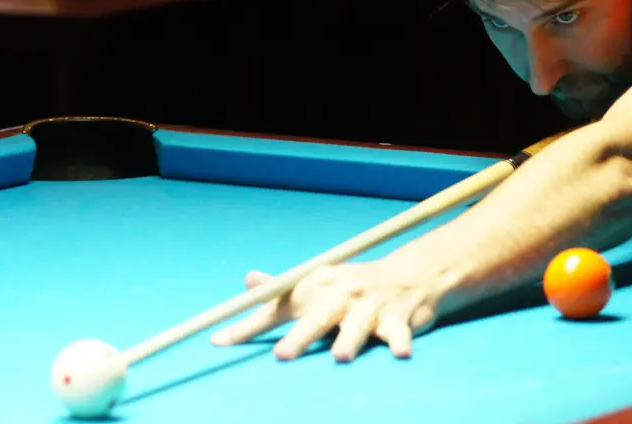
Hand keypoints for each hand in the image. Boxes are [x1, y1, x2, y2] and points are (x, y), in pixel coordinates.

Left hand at [209, 259, 446, 361]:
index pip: (277, 306)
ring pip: (357, 325)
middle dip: (301, 336)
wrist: (412, 273)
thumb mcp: (319, 283)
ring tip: (340, 358)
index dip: (249, 326)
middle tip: (282, 356)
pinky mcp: (399, 318)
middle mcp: (342, 293)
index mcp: (318, 285)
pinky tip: (400, 354)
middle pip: (317, 317)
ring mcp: (371, 305)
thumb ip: (282, 289)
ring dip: (349, 340)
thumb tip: (249, 281)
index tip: (220, 341)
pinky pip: (398, 332)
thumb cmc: (355, 285)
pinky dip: (399, 342)